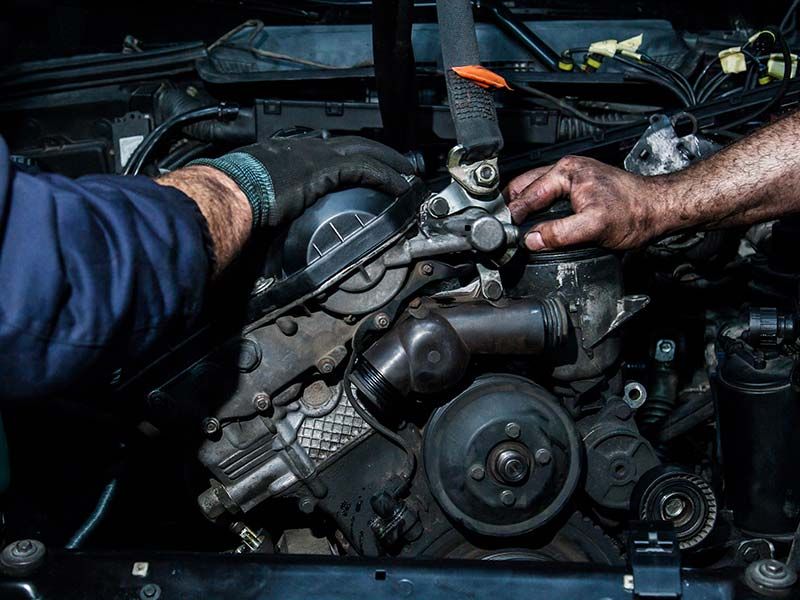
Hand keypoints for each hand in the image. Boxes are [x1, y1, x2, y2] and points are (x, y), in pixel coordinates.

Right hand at [233, 136, 413, 227]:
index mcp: (287, 152)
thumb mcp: (254, 190)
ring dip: (389, 164)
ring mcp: (315, 156)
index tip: (364, 165)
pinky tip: (400, 186)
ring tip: (407, 175)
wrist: (227, 191)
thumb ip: (270, 196)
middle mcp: (304, 147)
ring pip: (364, 152)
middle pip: (352, 143)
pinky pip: (365, 170)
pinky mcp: (324, 170)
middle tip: (399, 164)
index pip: (328, 149)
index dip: (350, 155)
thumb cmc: (231, 194)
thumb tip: (272, 214)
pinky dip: (386, 177)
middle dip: (379, 153)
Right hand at [506, 156, 663, 250]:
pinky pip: (547, 197)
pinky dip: (535, 208)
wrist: (658, 209)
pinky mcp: (577, 189)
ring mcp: (572, 178)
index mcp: (567, 171)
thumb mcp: (594, 227)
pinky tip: (532, 221)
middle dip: (510, 207)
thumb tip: (532, 239)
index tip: (502, 231)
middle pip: (524, 188)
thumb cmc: (635, 211)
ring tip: (510, 226)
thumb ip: (560, 233)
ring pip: (534, 192)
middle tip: (499, 228)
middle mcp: (567, 170)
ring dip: (522, 207)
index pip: (527, 193)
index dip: (513, 214)